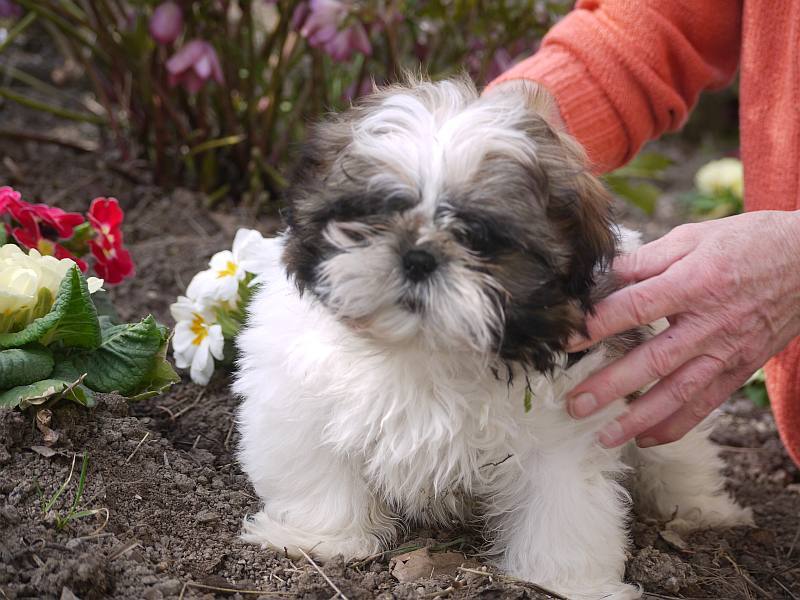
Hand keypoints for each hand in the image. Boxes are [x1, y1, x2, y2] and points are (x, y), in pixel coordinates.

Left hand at [566, 210, 799, 447]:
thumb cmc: (745, 242)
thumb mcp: (693, 238)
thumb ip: (645, 259)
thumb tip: (599, 275)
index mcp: (693, 283)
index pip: (635, 307)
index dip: (597, 325)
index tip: (565, 342)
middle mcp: (709, 323)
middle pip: (653, 360)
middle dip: (611, 386)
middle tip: (575, 405)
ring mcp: (726, 351)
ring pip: (679, 392)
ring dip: (639, 418)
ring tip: (604, 436)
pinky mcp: (739, 368)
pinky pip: (706, 404)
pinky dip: (677, 425)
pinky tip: (647, 440)